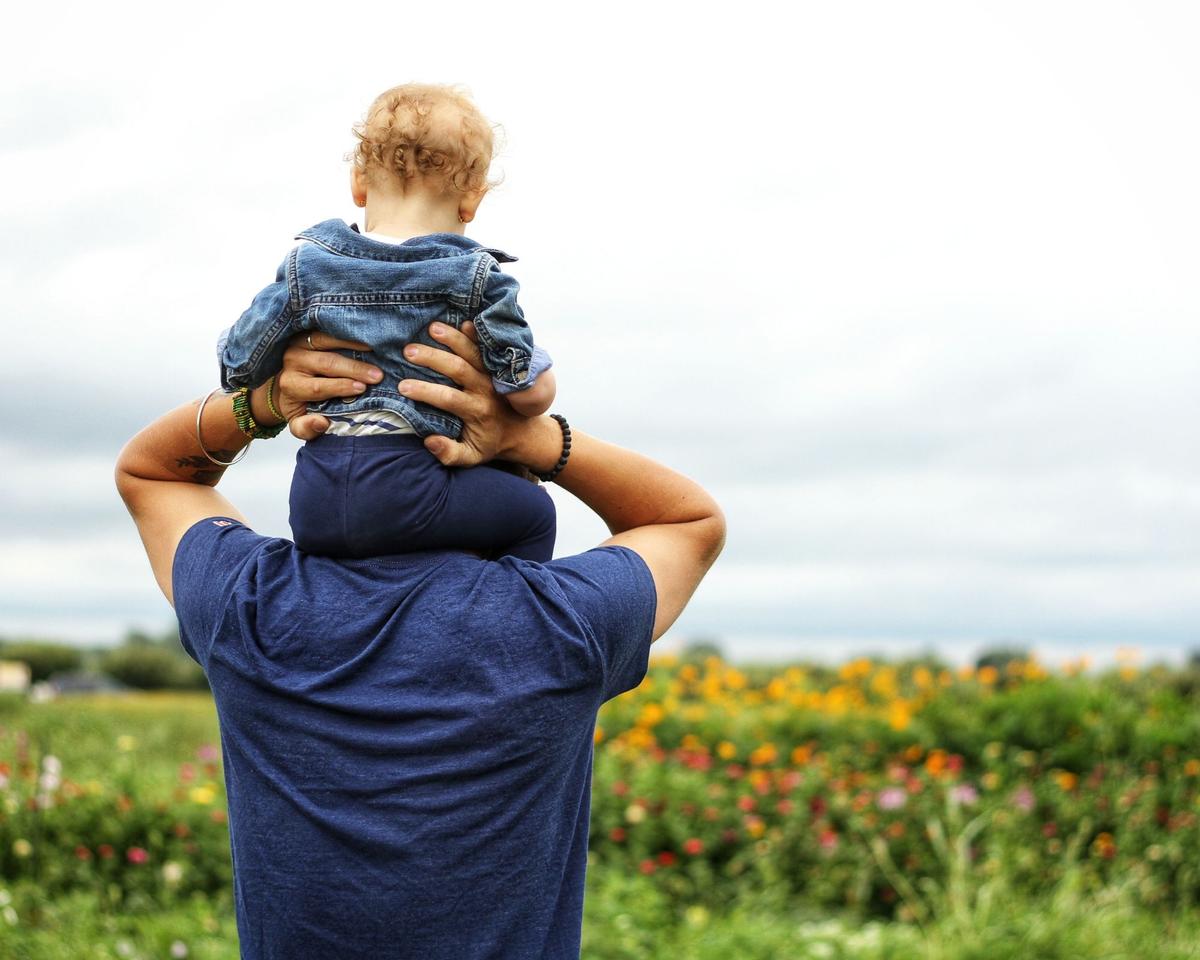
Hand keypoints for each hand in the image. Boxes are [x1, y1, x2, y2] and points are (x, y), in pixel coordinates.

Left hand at [275, 333, 382, 439]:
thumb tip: (321, 422)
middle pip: (325, 363)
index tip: (362, 389)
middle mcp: (292, 361)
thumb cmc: (300, 404)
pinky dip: (348, 331)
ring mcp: (299, 343)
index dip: (340, 387)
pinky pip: (328, 328)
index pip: (316, 387)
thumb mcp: (299, 423)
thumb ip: (306, 428)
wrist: (288, 382)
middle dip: (353, 369)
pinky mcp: (308, 331)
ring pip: (326, 340)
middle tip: (377, 375)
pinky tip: (366, 336)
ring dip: (353, 344)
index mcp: (291, 385)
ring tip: (375, 349)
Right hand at [398, 322, 527, 466]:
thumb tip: (429, 441)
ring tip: (432, 328)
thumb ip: (449, 453)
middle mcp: (485, 390)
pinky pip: (488, 348)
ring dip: (453, 339)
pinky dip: (477, 335)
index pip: (448, 398)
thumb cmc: (488, 443)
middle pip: (459, 369)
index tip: (403, 386)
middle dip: (433, 358)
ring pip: (473, 353)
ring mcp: (492, 375)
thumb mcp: (470, 457)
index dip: (425, 391)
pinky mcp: (497, 366)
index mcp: (476, 411)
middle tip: (408, 351)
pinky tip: (464, 321)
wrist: (521, 432)